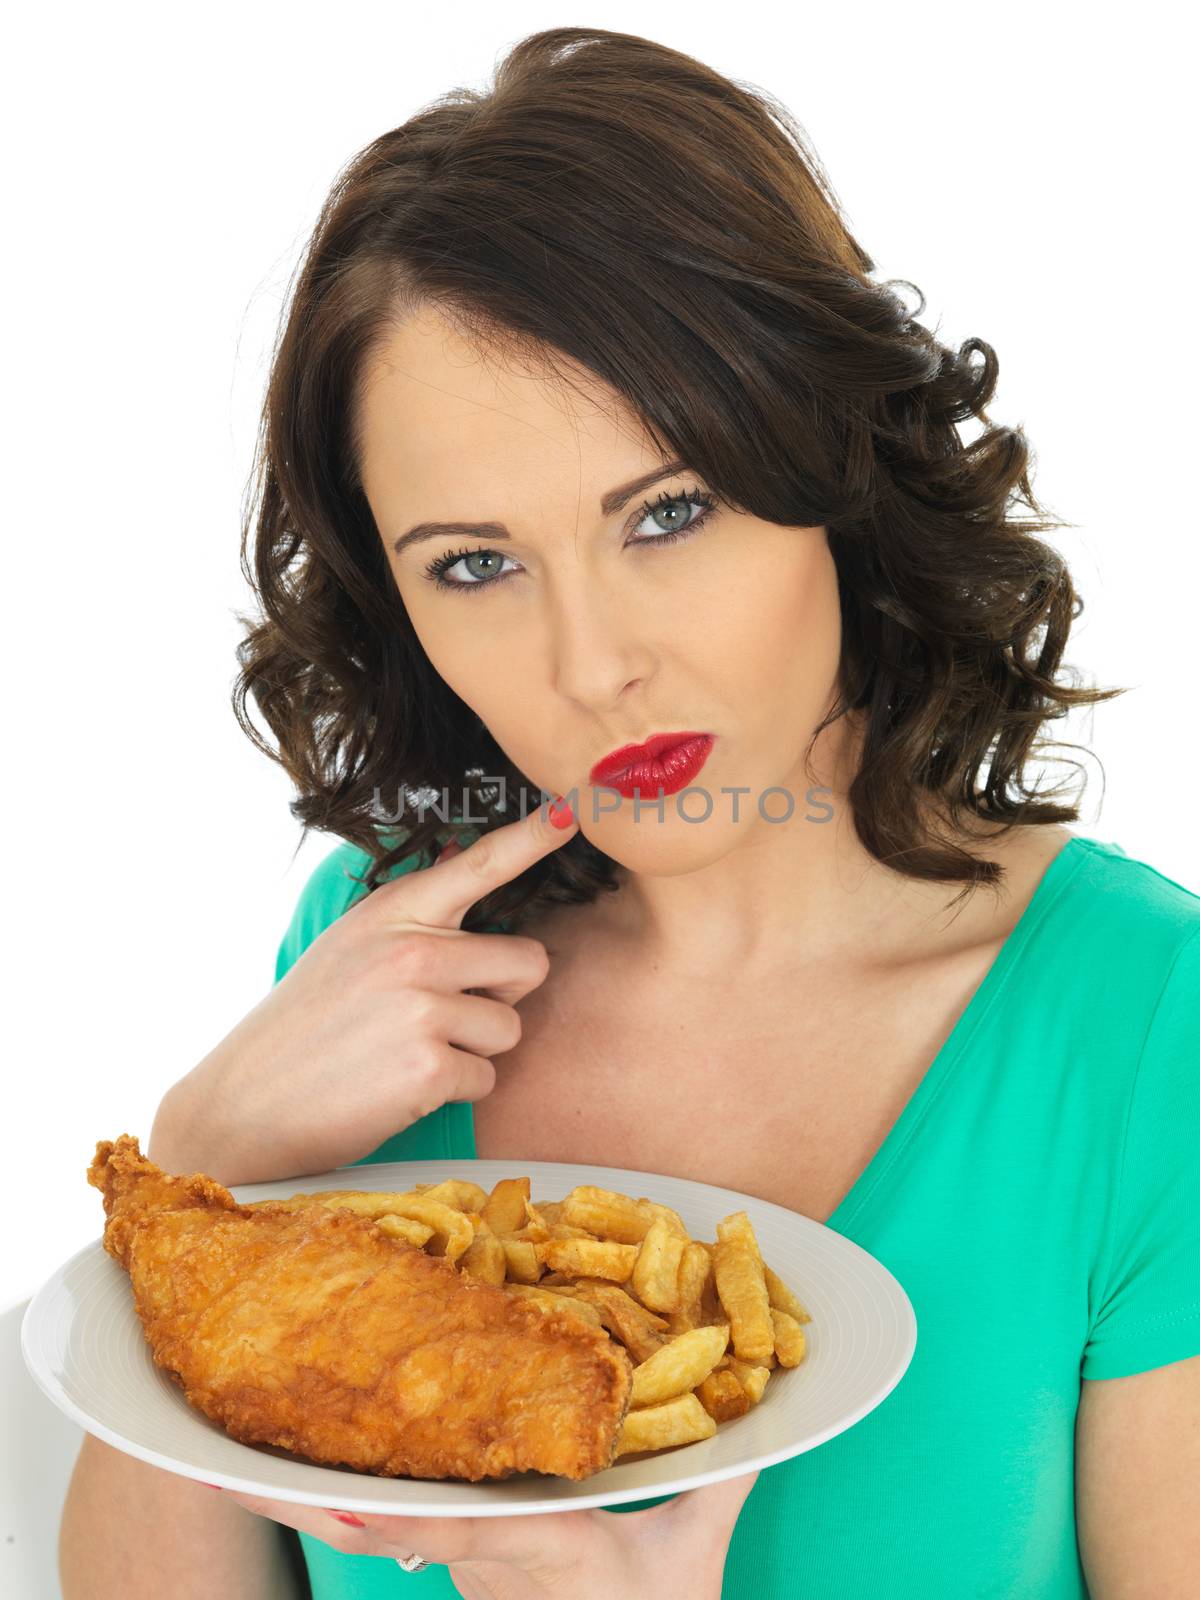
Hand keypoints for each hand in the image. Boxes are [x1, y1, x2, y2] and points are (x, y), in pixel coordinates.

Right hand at [151, 795, 579, 1183]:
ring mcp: (421, 1007)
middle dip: (502, 996)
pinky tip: (402, 1087)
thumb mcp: (351, 946)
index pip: (479, 864)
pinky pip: (487, 1077)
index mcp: (393, 912)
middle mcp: (411, 950)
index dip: (533, 836)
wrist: (247, 1102)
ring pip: (511, 1026)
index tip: (574, 806)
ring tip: (410, 1052)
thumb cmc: (308, 1025)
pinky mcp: (429, 1066)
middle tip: (444, 1016)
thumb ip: (412, 918)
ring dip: (475, 1050)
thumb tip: (468, 861)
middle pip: (528, 962)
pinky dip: (454, 1090)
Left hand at [214, 1471, 758, 1599]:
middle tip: (226, 1465)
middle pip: (390, 1527)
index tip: (346, 1505)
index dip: (402, 1519)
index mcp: (543, 1552)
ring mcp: (465, 1570)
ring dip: (306, 1499)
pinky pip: (393, 1528)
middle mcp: (487, 1563)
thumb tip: (762, 1401)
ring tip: (228, 1462)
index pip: (466, 1534)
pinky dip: (339, 1502)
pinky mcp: (461, 1567)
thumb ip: (721, 1478)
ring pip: (376, 1529)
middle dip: (308, 1501)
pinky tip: (291, 1471)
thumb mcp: (696, 1558)